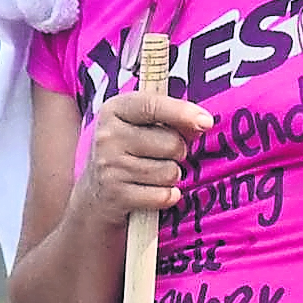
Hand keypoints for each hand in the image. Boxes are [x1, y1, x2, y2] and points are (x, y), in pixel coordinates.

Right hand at [79, 84, 212, 227]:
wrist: (95, 195)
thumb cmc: (129, 152)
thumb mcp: (140, 126)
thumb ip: (170, 119)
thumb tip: (203, 123)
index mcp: (114, 110)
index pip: (153, 105)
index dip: (183, 112)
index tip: (207, 121)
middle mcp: (108, 136)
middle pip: (171, 143)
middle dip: (178, 152)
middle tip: (164, 156)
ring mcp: (110, 166)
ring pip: (170, 172)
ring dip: (171, 176)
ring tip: (155, 174)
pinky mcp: (116, 195)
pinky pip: (163, 195)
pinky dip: (166, 196)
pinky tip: (153, 192)